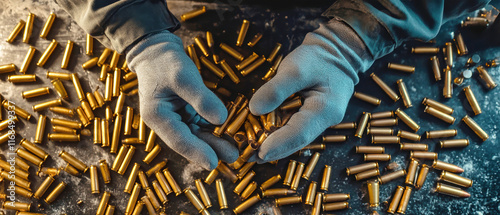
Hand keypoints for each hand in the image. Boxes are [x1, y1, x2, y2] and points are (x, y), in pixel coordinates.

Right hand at [127, 31, 238, 169]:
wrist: (157, 51)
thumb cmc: (166, 62)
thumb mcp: (183, 76)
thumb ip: (200, 98)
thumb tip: (221, 119)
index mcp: (157, 116)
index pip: (179, 140)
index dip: (197, 153)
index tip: (213, 163)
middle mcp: (166, 122)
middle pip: (190, 141)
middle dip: (212, 149)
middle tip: (234, 156)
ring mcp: (176, 119)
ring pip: (198, 135)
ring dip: (216, 142)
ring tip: (236, 148)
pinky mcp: (186, 113)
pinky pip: (202, 125)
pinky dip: (215, 129)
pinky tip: (231, 133)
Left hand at [249, 20, 372, 161]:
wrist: (337, 52)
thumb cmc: (318, 58)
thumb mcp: (295, 68)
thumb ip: (276, 89)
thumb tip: (254, 109)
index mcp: (325, 110)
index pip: (299, 133)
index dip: (278, 144)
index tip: (259, 152)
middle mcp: (324, 121)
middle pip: (296, 142)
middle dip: (273, 151)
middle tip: (249, 158)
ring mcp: (318, 120)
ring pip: (295, 138)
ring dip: (274, 146)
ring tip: (252, 153)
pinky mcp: (310, 117)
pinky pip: (294, 130)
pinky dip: (279, 135)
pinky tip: (262, 138)